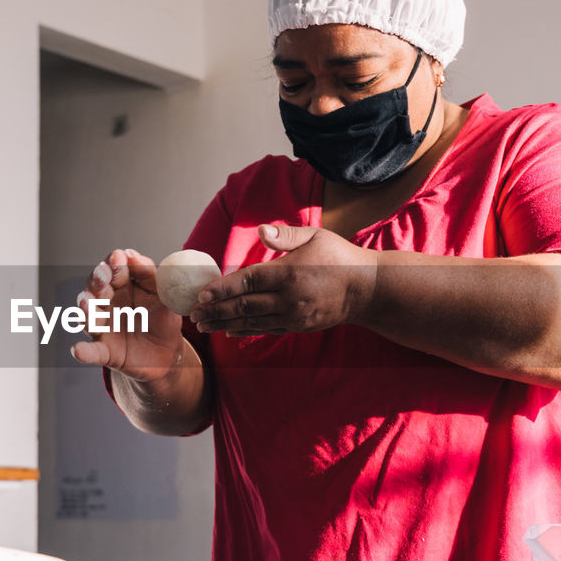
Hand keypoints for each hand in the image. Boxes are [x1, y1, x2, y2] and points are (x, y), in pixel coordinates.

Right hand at [70, 248, 185, 381]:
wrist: (168, 354)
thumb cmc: (163, 320)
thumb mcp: (162, 295)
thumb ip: (149, 274)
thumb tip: (132, 255)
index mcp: (122, 287)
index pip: (113, 270)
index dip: (113, 264)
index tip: (118, 258)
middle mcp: (108, 304)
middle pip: (96, 290)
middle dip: (97, 281)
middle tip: (103, 275)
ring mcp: (104, 327)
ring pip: (88, 317)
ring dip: (86, 311)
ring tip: (87, 305)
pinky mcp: (104, 351)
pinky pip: (92, 352)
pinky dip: (84, 352)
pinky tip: (78, 350)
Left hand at [190, 224, 374, 335]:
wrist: (367, 289)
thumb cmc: (339, 257)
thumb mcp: (315, 236)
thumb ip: (285, 235)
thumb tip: (260, 229)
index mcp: (289, 273)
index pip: (248, 282)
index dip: (222, 289)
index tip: (201, 294)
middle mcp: (288, 298)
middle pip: (244, 305)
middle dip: (215, 310)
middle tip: (193, 314)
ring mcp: (293, 315)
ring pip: (251, 321)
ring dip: (224, 323)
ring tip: (203, 326)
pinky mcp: (298, 326)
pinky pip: (266, 330)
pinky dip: (245, 331)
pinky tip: (229, 331)